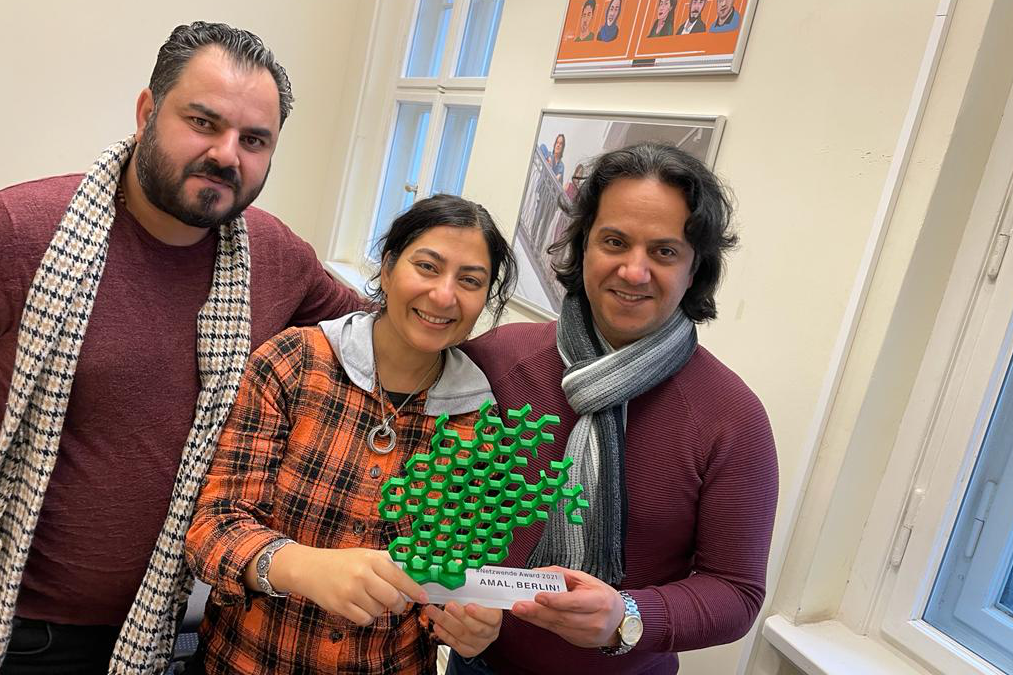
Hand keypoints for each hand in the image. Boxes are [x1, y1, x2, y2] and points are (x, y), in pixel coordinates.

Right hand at [258, 544, 427, 625]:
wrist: (310, 568)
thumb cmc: (342, 562)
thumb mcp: (365, 554)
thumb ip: (387, 563)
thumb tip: (412, 573)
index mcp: (371, 559)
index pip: (400, 577)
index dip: (414, 590)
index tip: (423, 597)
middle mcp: (362, 574)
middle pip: (393, 598)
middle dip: (399, 605)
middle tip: (398, 604)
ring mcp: (351, 591)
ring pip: (379, 610)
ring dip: (380, 609)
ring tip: (370, 599)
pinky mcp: (341, 606)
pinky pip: (365, 619)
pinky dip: (367, 617)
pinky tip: (361, 607)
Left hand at [424, 602, 501, 657]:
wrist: (478, 625)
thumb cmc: (479, 607)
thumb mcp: (481, 599)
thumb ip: (473, 595)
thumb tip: (459, 584)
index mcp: (496, 618)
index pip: (492, 618)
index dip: (480, 613)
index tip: (468, 605)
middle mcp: (490, 633)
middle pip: (476, 628)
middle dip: (460, 616)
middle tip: (448, 605)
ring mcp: (479, 644)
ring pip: (462, 635)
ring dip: (446, 622)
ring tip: (433, 611)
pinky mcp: (467, 650)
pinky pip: (455, 643)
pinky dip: (444, 634)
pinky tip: (436, 625)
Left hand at [510, 566, 624, 647]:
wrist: (618, 620)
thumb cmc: (601, 596)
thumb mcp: (587, 580)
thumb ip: (562, 575)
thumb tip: (538, 573)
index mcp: (600, 601)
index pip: (575, 602)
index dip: (556, 600)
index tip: (538, 596)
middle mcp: (595, 620)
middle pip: (562, 617)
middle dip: (537, 611)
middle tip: (518, 605)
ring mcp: (587, 634)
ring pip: (557, 626)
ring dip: (535, 618)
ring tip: (519, 610)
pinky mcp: (578, 641)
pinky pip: (557, 631)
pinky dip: (542, 623)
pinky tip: (530, 616)